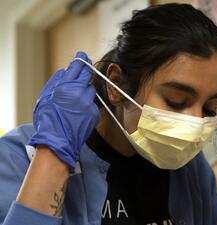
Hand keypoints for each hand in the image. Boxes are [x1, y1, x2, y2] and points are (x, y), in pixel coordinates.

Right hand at [29, 51, 99, 171]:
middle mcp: (79, 93)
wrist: (57, 141)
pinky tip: (79, 113)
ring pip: (91, 91)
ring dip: (85, 91)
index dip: (81, 60)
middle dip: (86, 71)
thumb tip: (63, 71)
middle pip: (88, 76)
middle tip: (85, 69)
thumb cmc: (47, 120)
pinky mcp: (94, 113)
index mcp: (65, 87)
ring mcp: (88, 104)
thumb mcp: (45, 98)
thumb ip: (55, 82)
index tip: (83, 56)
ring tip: (75, 101)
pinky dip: (87, 105)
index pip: (77, 68)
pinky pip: (92, 104)